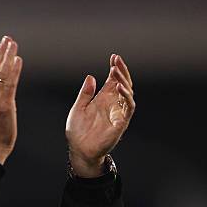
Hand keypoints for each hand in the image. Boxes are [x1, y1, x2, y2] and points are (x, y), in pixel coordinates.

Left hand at [65, 54, 134, 176]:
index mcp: (104, 100)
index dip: (115, 69)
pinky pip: (128, 108)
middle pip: (123, 84)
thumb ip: (85, 93)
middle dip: (121, 71)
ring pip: (128, 93)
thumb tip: (90, 76)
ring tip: (116, 70)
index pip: (113, 81)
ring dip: (124, 81)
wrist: (79, 150)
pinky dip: (126, 96)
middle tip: (116, 60)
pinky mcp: (121, 123)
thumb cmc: (78, 131)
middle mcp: (113, 105)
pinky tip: (118, 87)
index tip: (114, 57)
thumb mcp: (78, 108)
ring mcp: (118, 113)